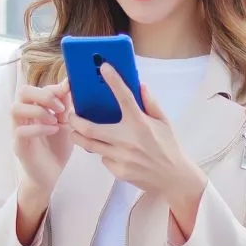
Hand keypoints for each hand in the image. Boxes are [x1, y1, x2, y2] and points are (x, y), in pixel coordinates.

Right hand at [11, 79, 71, 200]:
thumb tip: (69, 83)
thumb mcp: (66, 123)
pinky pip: (20, 131)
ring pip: (15, 109)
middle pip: (22, 92)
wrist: (53, 174)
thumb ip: (65, 105)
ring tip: (55, 121)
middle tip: (60, 108)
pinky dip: (38, 128)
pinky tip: (53, 131)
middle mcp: (23, 116)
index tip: (68, 95)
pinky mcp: (19, 145)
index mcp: (34, 108)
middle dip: (43, 95)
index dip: (52, 88)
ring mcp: (18, 130)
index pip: (36, 88)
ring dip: (38, 111)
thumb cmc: (58, 147)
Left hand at [69, 64, 205, 202]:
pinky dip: (103, 153)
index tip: (104, 67)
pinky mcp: (118, 170)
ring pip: (89, 144)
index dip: (113, 80)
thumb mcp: (164, 123)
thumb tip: (140, 86)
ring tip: (77, 131)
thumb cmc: (169, 148)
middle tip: (71, 114)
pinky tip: (111, 152)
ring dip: (79, 136)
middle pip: (88, 128)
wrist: (174, 178)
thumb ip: (151, 104)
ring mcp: (121, 156)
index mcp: (140, 123)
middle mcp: (128, 139)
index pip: (124, 96)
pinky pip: (103, 158)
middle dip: (74, 120)